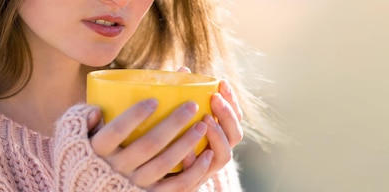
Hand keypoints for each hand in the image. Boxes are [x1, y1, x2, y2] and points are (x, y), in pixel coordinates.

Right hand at [86, 99, 214, 190]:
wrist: (89, 190)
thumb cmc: (83, 157)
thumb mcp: (73, 138)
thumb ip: (81, 120)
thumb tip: (96, 109)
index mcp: (97, 151)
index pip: (116, 131)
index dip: (134, 115)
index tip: (154, 100)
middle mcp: (115, 170)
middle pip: (148, 145)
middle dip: (173, 123)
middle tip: (191, 105)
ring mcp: (134, 185)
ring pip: (164, 165)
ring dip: (186, 144)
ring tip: (202, 125)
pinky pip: (176, 187)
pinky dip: (194, 172)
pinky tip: (207, 155)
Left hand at [177, 67, 243, 185]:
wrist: (153, 174)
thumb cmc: (166, 139)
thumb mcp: (175, 116)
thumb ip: (181, 96)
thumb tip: (182, 69)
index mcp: (218, 134)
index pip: (234, 116)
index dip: (232, 100)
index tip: (222, 82)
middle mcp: (218, 151)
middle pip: (235, 134)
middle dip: (228, 115)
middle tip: (215, 99)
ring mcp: (208, 168)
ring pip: (225, 155)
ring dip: (218, 136)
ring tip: (206, 121)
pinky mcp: (194, 182)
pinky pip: (199, 174)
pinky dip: (195, 161)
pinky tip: (185, 152)